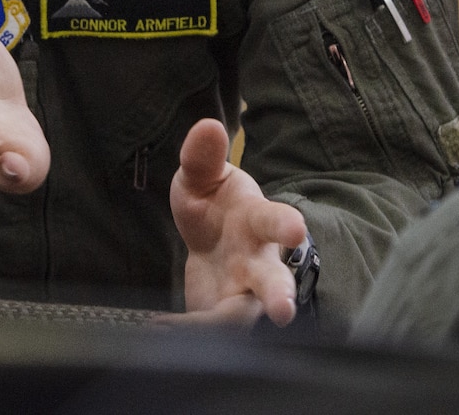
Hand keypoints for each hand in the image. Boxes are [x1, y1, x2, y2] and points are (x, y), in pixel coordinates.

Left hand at [172, 118, 308, 324]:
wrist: (209, 241)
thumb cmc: (214, 205)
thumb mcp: (202, 176)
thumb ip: (202, 156)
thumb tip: (207, 125)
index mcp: (256, 221)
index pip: (274, 220)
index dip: (285, 224)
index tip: (296, 229)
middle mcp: (257, 261)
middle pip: (274, 281)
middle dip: (279, 294)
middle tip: (283, 310)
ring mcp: (242, 292)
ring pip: (247, 315)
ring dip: (233, 326)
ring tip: (211, 334)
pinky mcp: (221, 315)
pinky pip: (209, 329)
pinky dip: (188, 330)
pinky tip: (163, 327)